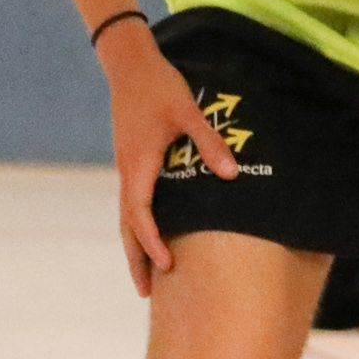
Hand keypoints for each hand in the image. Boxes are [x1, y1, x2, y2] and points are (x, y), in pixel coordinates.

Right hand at [97, 20, 239, 295]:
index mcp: (139, 165)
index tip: (167, 265)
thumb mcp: (188, 111)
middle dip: (135, 259)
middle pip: (126, 226)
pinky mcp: (130, 162)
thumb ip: (209, 143)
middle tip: (145, 293)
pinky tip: (149, 235)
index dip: (152, 242)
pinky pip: (131, 203)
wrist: (129, 65)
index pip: (141, 215)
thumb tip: (232, 175)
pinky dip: (137, 226)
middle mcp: (128, 172)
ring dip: (134, 246)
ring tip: (145, 274)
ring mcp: (126, 168)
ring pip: (126, 217)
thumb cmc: (160, 87)